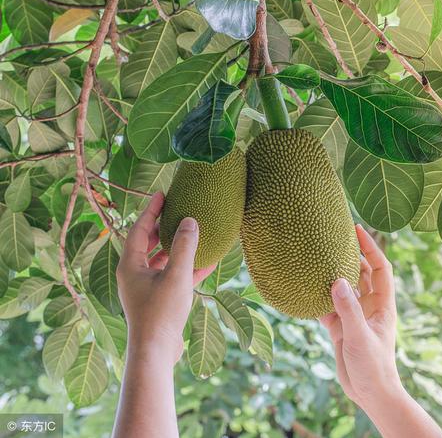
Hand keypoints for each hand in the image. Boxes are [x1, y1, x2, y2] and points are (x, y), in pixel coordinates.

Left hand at [116, 192, 215, 363]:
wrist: (156, 351)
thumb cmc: (160, 313)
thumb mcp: (176, 275)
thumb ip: (184, 246)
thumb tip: (190, 221)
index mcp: (130, 265)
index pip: (140, 229)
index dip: (151, 210)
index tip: (162, 194)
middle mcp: (135, 274)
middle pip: (148, 243)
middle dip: (163, 226)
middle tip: (177, 210)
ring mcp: (146, 287)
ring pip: (162, 260)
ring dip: (177, 247)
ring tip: (192, 232)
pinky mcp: (159, 299)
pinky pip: (173, 277)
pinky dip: (187, 268)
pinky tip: (208, 262)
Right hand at [320, 224, 401, 410]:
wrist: (370, 394)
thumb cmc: (374, 366)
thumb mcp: (360, 336)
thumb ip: (348, 309)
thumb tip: (337, 280)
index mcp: (382, 304)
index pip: (380, 267)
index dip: (371, 247)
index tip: (357, 230)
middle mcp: (369, 307)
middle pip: (362, 273)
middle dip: (351, 255)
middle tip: (335, 238)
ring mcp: (355, 317)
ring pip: (344, 289)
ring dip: (333, 276)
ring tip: (317, 258)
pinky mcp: (341, 328)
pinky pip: (329, 307)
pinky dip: (318, 299)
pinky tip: (305, 290)